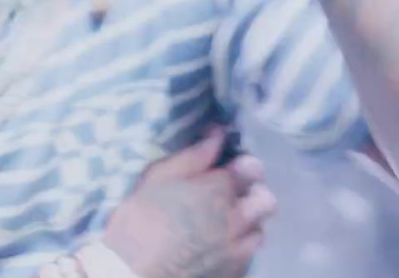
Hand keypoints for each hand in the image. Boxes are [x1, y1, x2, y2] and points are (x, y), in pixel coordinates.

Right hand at [102, 127, 275, 277]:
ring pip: (260, 230)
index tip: (229, 166)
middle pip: (266, 200)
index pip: (252, 167)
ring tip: (224, 224)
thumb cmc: (139, 221)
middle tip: (230, 196)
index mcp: (218, 190)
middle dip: (253, 193)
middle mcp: (237, 219)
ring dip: (248, 222)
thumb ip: (192, 156)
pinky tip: (217, 247)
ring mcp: (239, 250)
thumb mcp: (157, 178)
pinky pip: (249, 255)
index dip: (241, 164)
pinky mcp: (235, 273)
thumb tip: (217, 134)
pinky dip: (239, 247)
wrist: (132, 274)